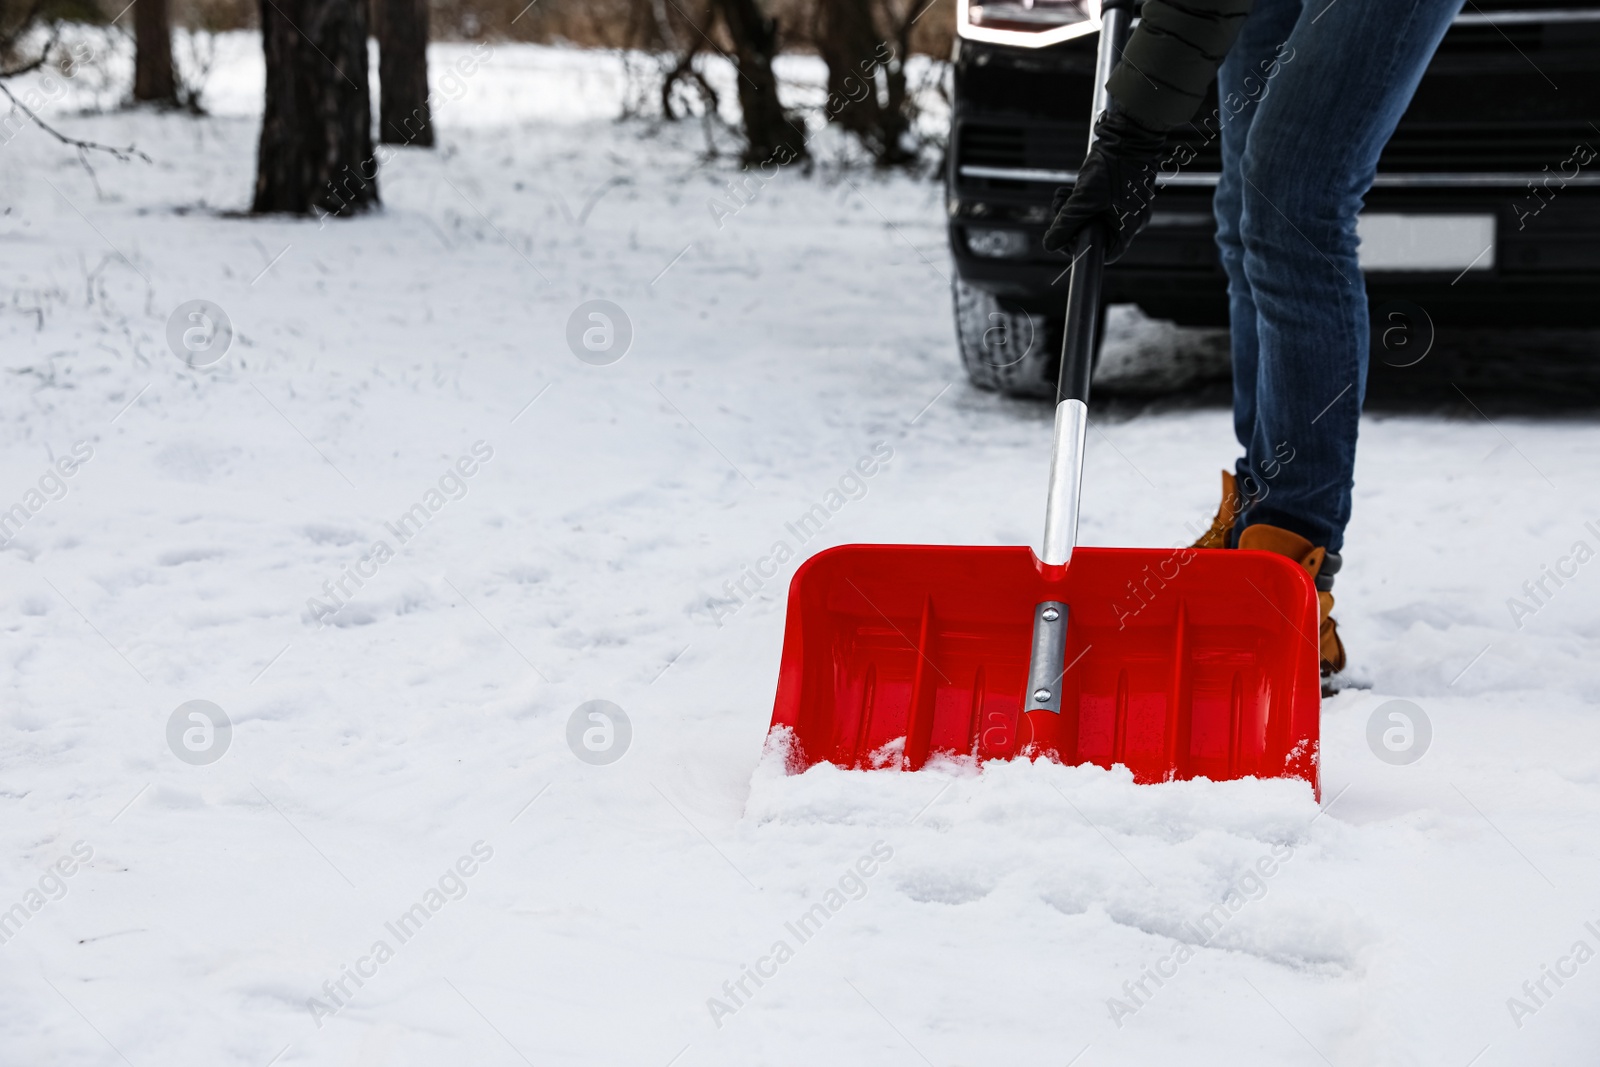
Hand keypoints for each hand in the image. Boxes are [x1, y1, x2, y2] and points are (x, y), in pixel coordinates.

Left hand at [1042, 105, 1166, 263]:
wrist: (1129, 132)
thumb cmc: (1114, 164)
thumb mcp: (1084, 197)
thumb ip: (1066, 223)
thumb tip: (1050, 244)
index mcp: (1130, 226)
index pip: (1106, 254)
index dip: (1083, 249)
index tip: (1066, 236)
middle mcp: (1132, 219)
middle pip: (1096, 235)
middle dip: (1074, 224)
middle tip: (1061, 208)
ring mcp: (1127, 205)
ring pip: (1093, 219)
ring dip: (1073, 209)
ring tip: (1065, 194)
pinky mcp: (1120, 193)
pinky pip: (1098, 205)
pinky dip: (1082, 199)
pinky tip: (1072, 188)